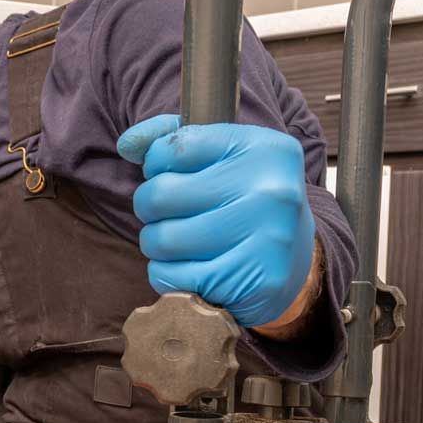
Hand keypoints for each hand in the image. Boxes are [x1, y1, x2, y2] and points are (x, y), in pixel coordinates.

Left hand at [116, 115, 317, 328]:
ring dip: (156, 244)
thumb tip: (127, 144)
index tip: (169, 174)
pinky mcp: (256, 281)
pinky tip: (191, 268)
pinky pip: (173, 277)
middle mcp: (272, 190)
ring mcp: (269, 238)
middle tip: (168, 214)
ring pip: (162, 240)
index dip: (156, 165)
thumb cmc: (244, 201)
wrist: (295, 260)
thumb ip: (170, 140)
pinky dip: (168, 275)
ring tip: (179, 242)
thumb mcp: (220, 157)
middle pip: (160, 195)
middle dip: (150, 208)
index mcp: (265, 148)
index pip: (173, 148)